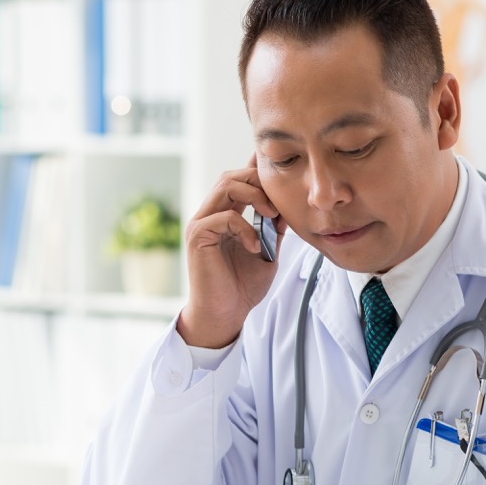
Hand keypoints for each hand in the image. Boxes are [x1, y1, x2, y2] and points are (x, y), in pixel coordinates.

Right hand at [177, 154, 283, 348]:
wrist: (225, 314)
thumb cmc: (242, 287)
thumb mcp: (267, 251)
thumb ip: (273, 228)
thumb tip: (287, 205)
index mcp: (224, 216)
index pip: (238, 181)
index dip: (255, 170)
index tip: (281, 171)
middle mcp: (210, 215)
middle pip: (232, 175)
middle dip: (258, 181)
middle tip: (277, 204)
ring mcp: (201, 223)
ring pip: (226, 185)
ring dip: (254, 196)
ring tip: (270, 216)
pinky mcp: (198, 236)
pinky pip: (224, 216)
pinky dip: (245, 228)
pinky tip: (255, 246)